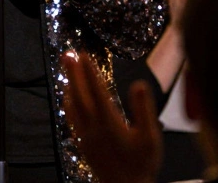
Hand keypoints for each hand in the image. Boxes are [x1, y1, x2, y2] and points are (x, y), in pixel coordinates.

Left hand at [62, 51, 160, 182]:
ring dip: (70, 86)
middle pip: (80, 95)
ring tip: (67, 70)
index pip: (97, 91)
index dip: (89, 72)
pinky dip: (69, 104)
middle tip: (68, 54)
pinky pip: (72, 118)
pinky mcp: (83, 144)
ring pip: (73, 106)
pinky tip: (69, 98)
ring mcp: (86, 136)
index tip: (84, 55)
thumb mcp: (150, 137)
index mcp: (109, 123)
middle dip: (74, 73)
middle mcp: (93, 127)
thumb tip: (139, 84)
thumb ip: (144, 110)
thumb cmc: (141, 164)